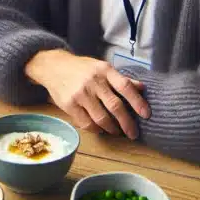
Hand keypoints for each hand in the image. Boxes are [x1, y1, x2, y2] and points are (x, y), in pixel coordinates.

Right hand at [25, 50, 149, 139]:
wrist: (53, 66)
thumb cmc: (82, 68)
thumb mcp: (101, 67)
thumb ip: (121, 79)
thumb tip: (142, 87)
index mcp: (104, 70)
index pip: (125, 86)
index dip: (137, 102)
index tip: (146, 114)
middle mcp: (93, 81)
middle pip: (115, 106)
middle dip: (127, 123)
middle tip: (133, 133)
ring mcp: (80, 93)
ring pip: (101, 118)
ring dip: (112, 128)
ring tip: (117, 132)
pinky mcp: (69, 104)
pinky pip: (86, 123)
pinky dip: (96, 129)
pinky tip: (100, 129)